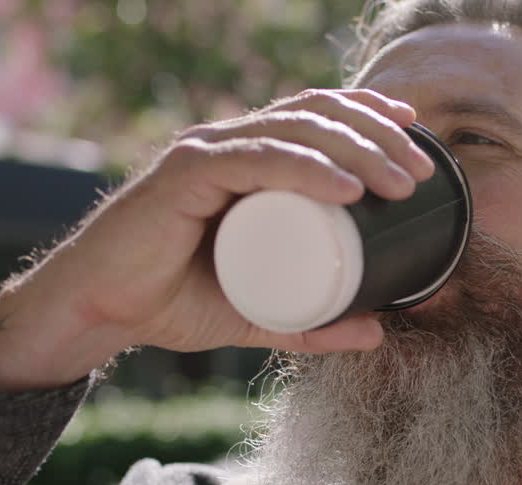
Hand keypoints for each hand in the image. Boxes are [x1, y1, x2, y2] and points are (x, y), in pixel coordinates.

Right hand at [0, 89, 435, 391]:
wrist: (100, 312)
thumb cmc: (170, 301)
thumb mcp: (258, 315)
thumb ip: (312, 323)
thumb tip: (378, 331)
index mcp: (245, 159)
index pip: (316, 117)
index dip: (369, 116)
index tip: (417, 138)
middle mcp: (227, 143)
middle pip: (317, 117)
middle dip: (378, 135)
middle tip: (421, 172)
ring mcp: (206, 154)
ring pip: (295, 131)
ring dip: (356, 149)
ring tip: (399, 182)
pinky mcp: (185, 175)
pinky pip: (256, 159)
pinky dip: (305, 168)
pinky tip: (346, 186)